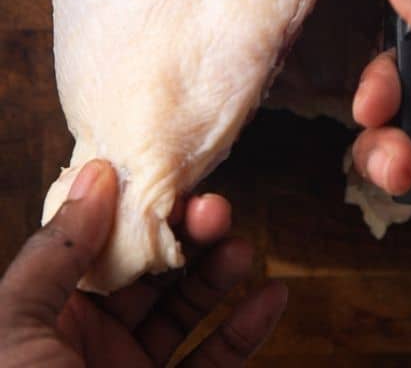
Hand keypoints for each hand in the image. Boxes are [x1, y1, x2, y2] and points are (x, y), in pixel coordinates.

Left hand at [0, 161, 286, 366]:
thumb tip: (96, 174)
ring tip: (241, 247)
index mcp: (41, 317)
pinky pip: (213, 361)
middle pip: (146, 270)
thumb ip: (55, 251)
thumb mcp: (14, 331)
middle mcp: (84, 342)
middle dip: (183, 235)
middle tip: (214, 209)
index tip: (169, 177)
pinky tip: (271, 298)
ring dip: (218, 273)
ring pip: (183, 309)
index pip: (95, 244)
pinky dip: (246, 330)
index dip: (132, 206)